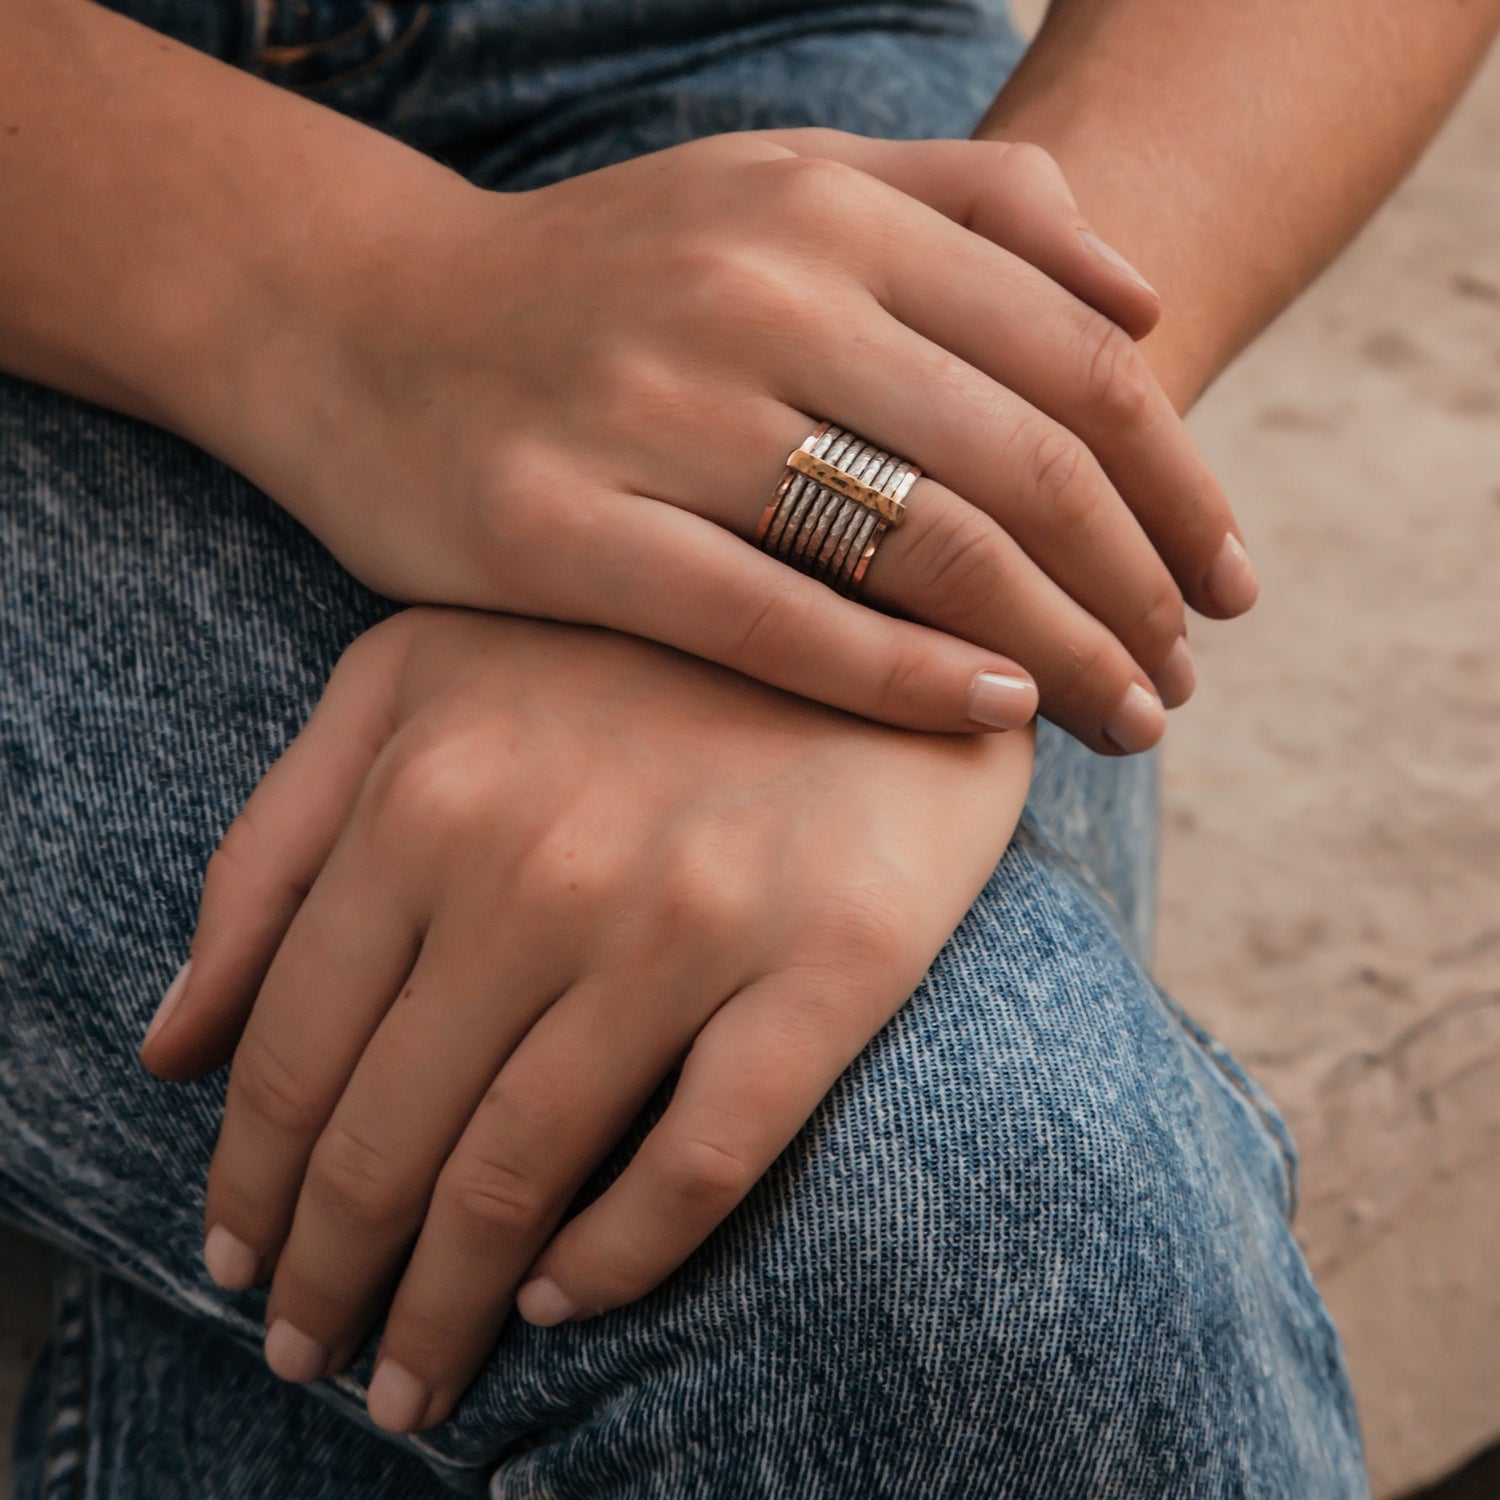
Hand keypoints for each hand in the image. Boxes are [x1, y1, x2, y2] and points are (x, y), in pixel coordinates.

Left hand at [140, 609, 1033, 1431]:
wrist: (867, 598)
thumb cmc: (621, 647)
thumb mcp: (409, 680)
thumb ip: (275, 844)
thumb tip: (169, 1047)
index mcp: (429, 793)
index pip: (290, 1055)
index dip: (248, 1190)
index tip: (237, 1268)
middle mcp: (542, 866)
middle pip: (387, 1140)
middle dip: (328, 1279)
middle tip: (308, 1358)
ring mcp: (691, 921)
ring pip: (520, 1176)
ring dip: (445, 1312)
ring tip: (412, 1379)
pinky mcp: (830, 965)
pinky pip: (698, 1164)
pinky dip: (616, 1261)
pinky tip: (563, 1298)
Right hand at [236, 131, 1256, 752]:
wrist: (359, 321)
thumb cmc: (598, 281)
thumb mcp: (777, 187)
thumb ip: (967, 209)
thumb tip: (1140, 292)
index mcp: (825, 206)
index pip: (1076, 356)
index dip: (1179, 485)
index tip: (1227, 584)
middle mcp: (753, 290)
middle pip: (1023, 458)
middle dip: (1137, 588)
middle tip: (1186, 683)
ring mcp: (651, 407)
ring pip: (919, 543)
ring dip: (1054, 647)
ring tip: (1124, 721)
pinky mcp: (559, 525)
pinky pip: (769, 619)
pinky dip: (899, 678)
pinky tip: (990, 720)